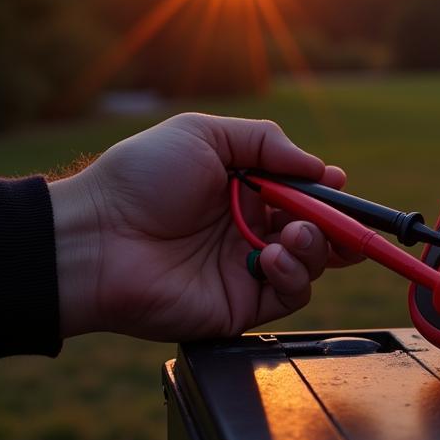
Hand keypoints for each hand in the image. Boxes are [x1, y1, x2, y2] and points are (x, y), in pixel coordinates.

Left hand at [49, 113, 358, 339]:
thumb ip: (266, 141)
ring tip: (291, 235)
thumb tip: (320, 167)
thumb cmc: (140, 178)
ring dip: (315, 247)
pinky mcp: (241, 305)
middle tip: (341, 222)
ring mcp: (247, 269)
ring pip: (311, 263)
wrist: (97, 237)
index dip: (328, 192)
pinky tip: (269, 258)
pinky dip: (293, 275)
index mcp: (244, 189)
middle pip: (317, 231)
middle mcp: (250, 229)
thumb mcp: (203, 134)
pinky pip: (290, 295)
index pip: (303, 193)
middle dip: (338, 225)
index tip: (339, 184)